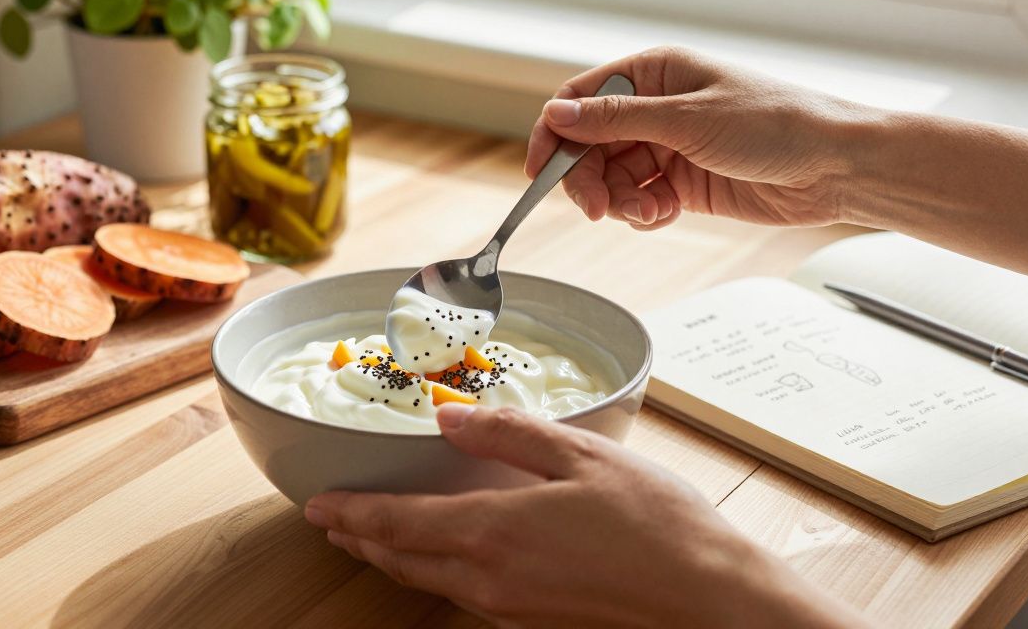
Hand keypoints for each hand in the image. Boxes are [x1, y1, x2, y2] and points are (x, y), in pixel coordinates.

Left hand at [305, 405, 867, 627]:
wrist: (710, 600)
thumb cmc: (657, 525)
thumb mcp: (582, 456)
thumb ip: (508, 434)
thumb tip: (448, 419)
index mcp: (491, 532)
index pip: (396, 524)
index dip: (350, 515)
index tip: (317, 505)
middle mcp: (488, 578)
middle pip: (400, 561)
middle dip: (360, 540)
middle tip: (333, 522)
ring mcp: (509, 606)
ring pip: (428, 582)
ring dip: (392, 558)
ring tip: (372, 539)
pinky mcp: (533, 619)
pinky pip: (462, 594)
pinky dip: (432, 571)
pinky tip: (444, 556)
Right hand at [526, 46, 873, 229]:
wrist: (835, 167)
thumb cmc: (777, 124)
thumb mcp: (687, 119)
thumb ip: (616, 121)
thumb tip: (557, 116)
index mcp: (654, 74)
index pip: (581, 100)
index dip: (554, 134)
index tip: (540, 171)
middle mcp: (656, 109)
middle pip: (589, 147)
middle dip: (587, 180)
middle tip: (596, 209)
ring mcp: (669, 148)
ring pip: (611, 179)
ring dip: (619, 202)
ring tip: (650, 212)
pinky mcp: (683, 184)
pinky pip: (638, 201)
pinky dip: (642, 214)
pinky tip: (665, 214)